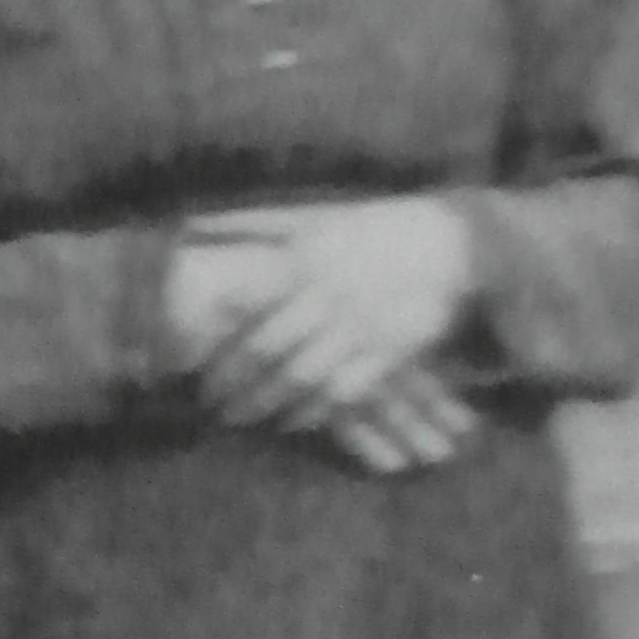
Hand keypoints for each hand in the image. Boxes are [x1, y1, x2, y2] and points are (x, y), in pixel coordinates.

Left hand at [164, 202, 478, 467]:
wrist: (451, 240)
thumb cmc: (370, 230)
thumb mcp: (314, 217)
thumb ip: (253, 223)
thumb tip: (193, 221)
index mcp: (305, 260)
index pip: (246, 309)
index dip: (213, 341)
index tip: (186, 361)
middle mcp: (330, 295)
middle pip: (268, 352)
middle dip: (232, 383)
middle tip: (207, 402)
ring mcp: (362, 325)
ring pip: (301, 378)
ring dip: (266, 404)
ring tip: (240, 418)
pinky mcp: (391, 351)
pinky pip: (344, 393)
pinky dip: (313, 412)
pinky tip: (291, 421)